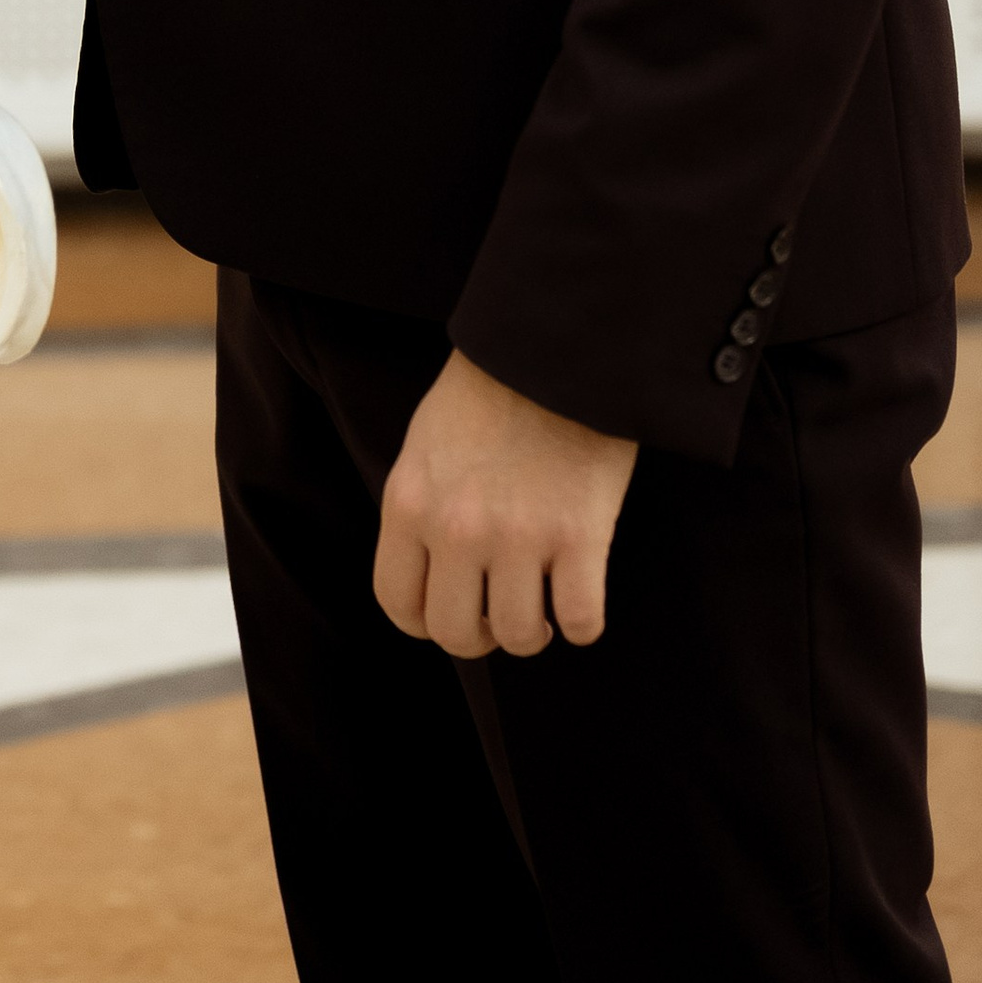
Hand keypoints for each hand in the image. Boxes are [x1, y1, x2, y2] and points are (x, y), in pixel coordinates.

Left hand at [372, 350, 637, 657]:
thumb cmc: (489, 392)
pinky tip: (580, 594)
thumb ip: (421, 511)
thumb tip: (431, 575)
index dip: (427, 622)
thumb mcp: (425, 447)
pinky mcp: (580, 536)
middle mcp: (455, 528)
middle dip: (482, 635)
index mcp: (409, 503)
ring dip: (535, 630)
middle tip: (503, 611)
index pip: (398, 603)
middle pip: (456, 633)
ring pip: (521, 636)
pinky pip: (581, 621)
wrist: (554, 347)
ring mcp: (518, 536)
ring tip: (544, 602)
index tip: (455, 611)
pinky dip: (583, 621)